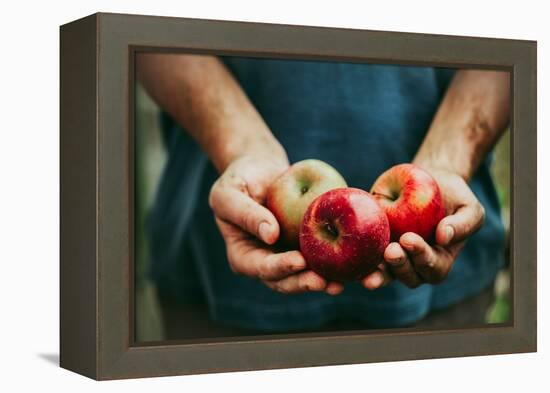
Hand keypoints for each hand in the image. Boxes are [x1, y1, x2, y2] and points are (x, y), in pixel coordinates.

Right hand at [209, 155, 344, 294]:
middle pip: (285, 281)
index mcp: (243, 256)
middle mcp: (266, 262)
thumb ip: (245, 214)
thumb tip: (270, 235)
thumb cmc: (239, 179)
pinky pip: (321, 258)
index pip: (261, 267)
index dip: (280, 267)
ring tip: (342, 283)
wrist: (260, 169)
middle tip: (325, 282)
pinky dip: (336, 263)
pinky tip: (353, 265)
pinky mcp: (306, 247)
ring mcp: (286, 257)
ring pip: (305, 275)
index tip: (298, 261)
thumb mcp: (229, 193)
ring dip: (323, 281)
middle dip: (305, 283)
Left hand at [362, 167, 484, 289]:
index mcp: (440, 260)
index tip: (409, 239)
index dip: (422, 257)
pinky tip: (352, 259)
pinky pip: (367, 260)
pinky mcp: (376, 246)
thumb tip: (444, 237)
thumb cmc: (453, 196)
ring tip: (369, 269)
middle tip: (391, 250)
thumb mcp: (468, 207)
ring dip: (378, 274)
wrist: (428, 181)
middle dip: (399, 266)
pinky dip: (360, 263)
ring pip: (387, 275)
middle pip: (409, 276)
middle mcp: (416, 264)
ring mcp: (395, 258)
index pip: (433, 267)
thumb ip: (463, 224)